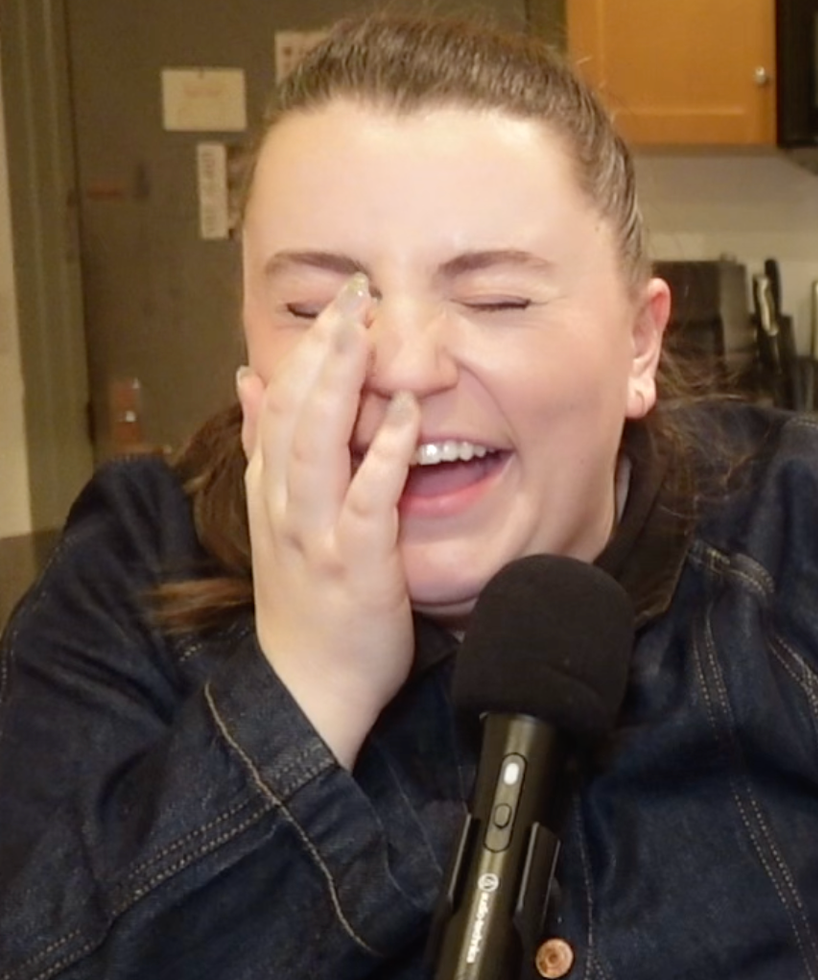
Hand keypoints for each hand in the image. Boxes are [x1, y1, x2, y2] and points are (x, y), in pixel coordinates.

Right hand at [237, 274, 419, 767]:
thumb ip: (270, 452)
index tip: (336, 302)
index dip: (306, 350)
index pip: (279, 405)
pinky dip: (382, 453)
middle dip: (323, 348)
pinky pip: (368, 500)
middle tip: (353, 290)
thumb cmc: (311, 608)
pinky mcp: (353, 564)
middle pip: (295, 411)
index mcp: (274, 492)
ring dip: (342, 383)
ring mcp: (316, 534)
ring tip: (366, 328)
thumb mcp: (282, 521)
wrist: (311, 689)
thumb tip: (251, 381)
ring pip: (317, 445)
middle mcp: (287, 506)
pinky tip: (402, 414)